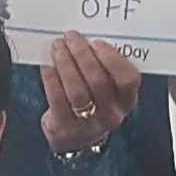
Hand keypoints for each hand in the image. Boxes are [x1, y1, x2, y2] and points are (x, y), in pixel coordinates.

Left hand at [41, 36, 139, 155]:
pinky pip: (58, 100)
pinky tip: (48, 65)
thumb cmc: (93, 102)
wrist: (75, 137)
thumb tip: (86, 39)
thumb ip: (104, 67)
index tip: (96, 43)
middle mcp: (112, 114)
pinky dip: (51, 79)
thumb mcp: (107, 88)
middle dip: (82, 55)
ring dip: (66, 64)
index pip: (128, 79)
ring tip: (58, 47)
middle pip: (98, 82)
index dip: (112, 59)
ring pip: (77, 91)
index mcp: (127, 100)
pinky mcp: (66, 129)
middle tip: (71, 37)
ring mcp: (89, 125)